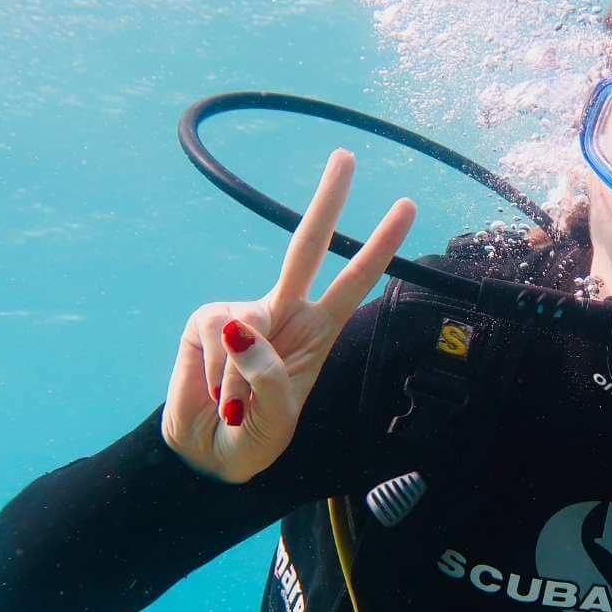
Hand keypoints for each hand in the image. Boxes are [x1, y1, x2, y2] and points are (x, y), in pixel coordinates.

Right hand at [161, 149, 415, 482]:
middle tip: (347, 156)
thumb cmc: (254, 437)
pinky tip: (213, 393)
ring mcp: (244, 313)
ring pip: (249, 319)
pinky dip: (215, 372)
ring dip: (240, 377)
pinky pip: (215, 334)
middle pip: (309, 246)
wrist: (208, 456)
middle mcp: (286, 312)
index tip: (405, 205)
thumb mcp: (276, 417)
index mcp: (320, 331)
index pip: (355, 280)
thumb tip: (242, 327)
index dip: (381, 245)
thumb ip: (266, 374)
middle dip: (328, 201)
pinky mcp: (205, 320)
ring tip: (234, 406)